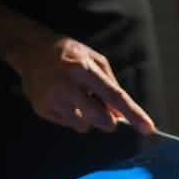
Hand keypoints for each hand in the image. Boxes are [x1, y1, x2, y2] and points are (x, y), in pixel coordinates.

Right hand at [8, 37, 154, 133]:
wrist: (31, 50)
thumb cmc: (70, 55)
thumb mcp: (95, 60)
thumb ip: (111, 86)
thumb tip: (121, 114)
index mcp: (84, 68)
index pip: (114, 95)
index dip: (133, 113)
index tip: (147, 128)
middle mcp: (66, 84)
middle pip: (98, 118)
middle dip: (108, 122)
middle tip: (106, 115)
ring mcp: (52, 98)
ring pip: (83, 126)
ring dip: (87, 118)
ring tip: (78, 99)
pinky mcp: (42, 109)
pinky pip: (68, 125)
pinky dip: (72, 117)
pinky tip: (65, 100)